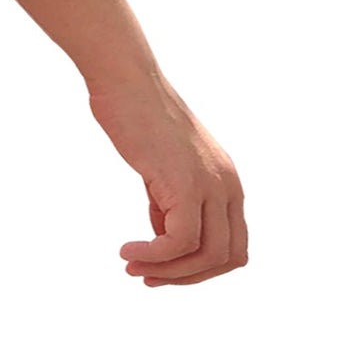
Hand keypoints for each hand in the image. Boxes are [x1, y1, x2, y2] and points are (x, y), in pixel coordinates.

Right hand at [89, 70, 247, 285]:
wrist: (126, 80)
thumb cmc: (135, 114)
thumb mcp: (161, 165)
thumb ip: (169, 198)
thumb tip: (162, 232)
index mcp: (227, 181)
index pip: (231, 245)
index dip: (198, 268)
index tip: (159, 270)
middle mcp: (228, 186)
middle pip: (226, 258)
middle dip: (185, 277)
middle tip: (146, 277)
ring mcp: (210, 185)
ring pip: (205, 255)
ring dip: (167, 270)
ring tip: (132, 266)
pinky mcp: (186, 184)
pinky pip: (179, 241)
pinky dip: (153, 255)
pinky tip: (127, 251)